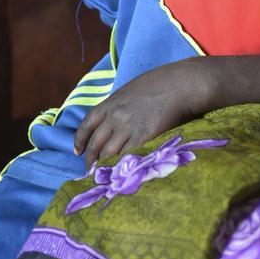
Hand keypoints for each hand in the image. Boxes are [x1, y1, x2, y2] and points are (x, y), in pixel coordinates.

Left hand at [74, 62, 207, 167]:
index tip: (78, 151)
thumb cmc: (160, 83)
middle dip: (91, 160)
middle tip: (91, 171)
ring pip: (108, 154)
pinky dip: (122, 166)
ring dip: (105, 166)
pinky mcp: (144, 137)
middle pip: (95, 144)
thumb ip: (119, 105)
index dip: (80, 140)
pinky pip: (127, 156)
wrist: (181, 84)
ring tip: (105, 176)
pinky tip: (122, 172)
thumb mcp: (131, 90)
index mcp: (111, 103)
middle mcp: (115, 116)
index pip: (87, 124)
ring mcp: (129, 128)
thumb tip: (112, 121)